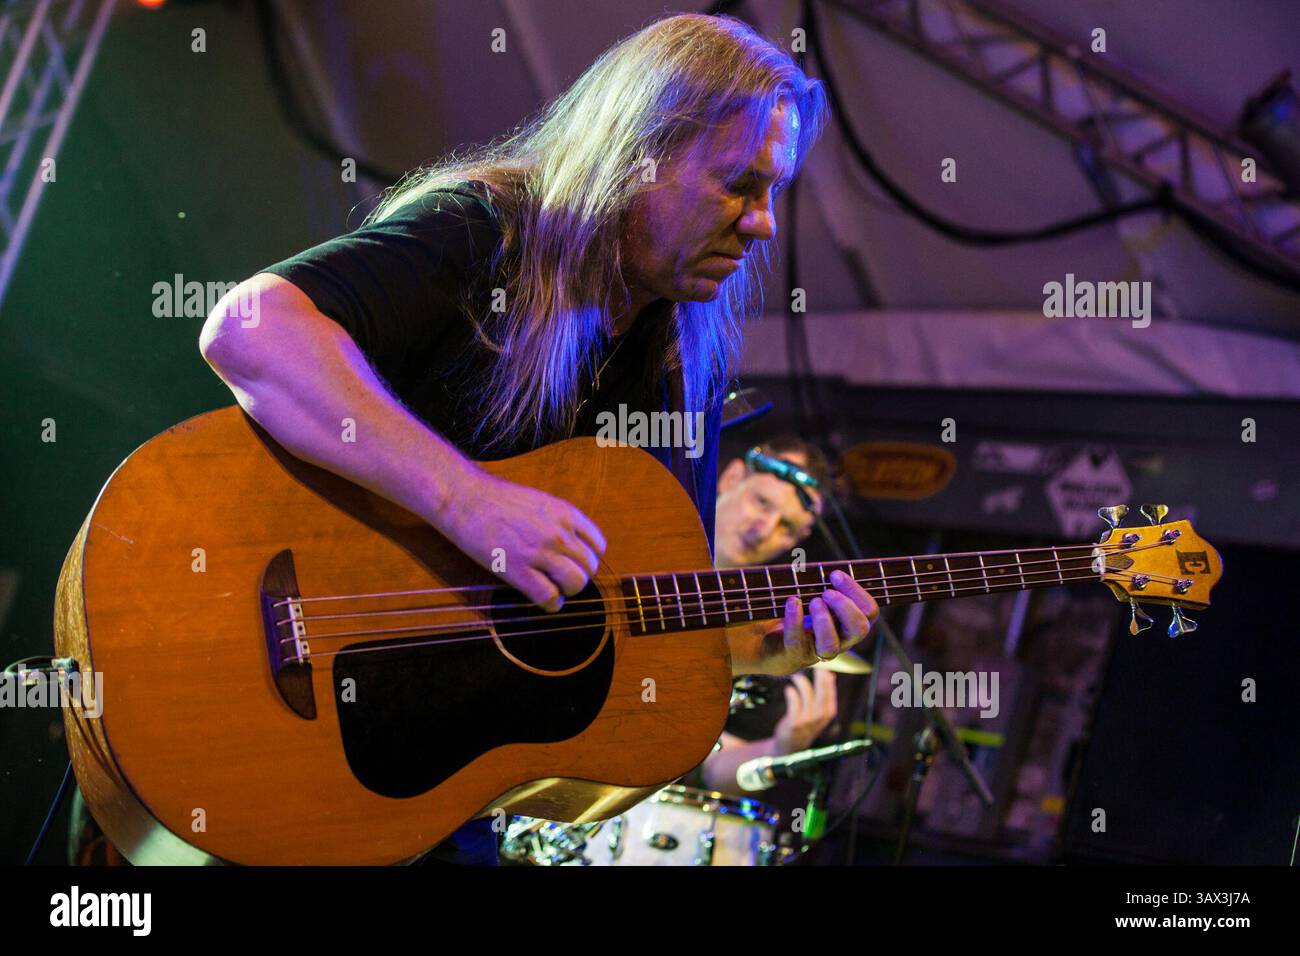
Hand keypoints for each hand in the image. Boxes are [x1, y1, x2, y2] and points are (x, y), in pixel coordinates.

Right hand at [437, 467, 605, 611]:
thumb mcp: (542, 502)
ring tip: (553, 587)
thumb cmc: (499, 500)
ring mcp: (539, 552)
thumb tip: (573, 546)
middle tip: (561, 577)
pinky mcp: (518, 569)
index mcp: (566, 513)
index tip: (574, 562)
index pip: (598, 545)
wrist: (467, 500)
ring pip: (576, 583)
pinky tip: (543, 598)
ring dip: (567, 590)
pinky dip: (551, 603)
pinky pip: (549, 597)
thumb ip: (561, 522)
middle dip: (578, 576)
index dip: (588, 558)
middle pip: (589, 567)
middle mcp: (558, 533)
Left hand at [764, 569, 877, 674]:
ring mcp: (818, 651)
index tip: (835, 574)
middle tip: (827, 592)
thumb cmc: (800, 610)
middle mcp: (840, 639)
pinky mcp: (795, 655)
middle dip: (845, 606)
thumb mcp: (816, 592)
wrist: (772, 639)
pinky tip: (792, 603)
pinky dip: (795, 620)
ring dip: (823, 620)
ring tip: (813, 601)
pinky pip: (798, 642)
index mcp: (850, 622)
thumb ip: (827, 581)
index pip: (870, 611)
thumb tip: (828, 567)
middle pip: (860, 629)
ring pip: (831, 645)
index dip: (857, 592)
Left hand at [773, 669, 837, 753]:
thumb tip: (830, 674)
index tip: (822, 664)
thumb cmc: (804, 723)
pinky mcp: (795, 723)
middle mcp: (821, 717)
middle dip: (819, 677)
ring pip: (807, 696)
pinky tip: (788, 689)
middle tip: (814, 664)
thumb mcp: (819, 711)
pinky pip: (794, 704)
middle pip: (823, 693)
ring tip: (795, 676)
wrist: (790, 746)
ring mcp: (808, 721)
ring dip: (801, 682)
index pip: (831, 692)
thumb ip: (824, 694)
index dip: (827, 677)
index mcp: (828, 712)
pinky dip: (792, 694)